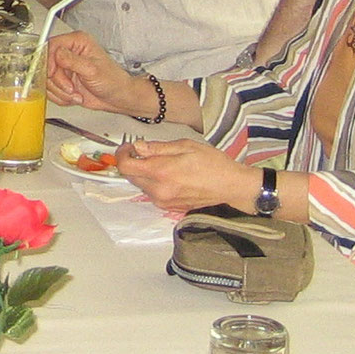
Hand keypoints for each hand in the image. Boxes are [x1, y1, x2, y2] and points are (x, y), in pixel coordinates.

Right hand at [45, 30, 156, 114]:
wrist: (117, 97)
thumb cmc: (113, 81)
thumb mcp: (92, 70)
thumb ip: (72, 61)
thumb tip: (57, 54)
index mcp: (77, 42)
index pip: (52, 45)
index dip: (48, 61)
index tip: (52, 73)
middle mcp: (70, 53)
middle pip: (47, 65)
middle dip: (58, 81)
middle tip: (70, 88)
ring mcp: (65, 67)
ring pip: (47, 79)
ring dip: (60, 91)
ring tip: (76, 93)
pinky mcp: (63, 80)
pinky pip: (51, 89)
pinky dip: (61, 97)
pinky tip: (74, 96)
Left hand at [114, 137, 258, 213]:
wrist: (231, 186)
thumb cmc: (213, 164)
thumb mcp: (185, 146)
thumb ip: (157, 147)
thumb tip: (138, 147)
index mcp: (161, 172)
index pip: (125, 166)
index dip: (123, 154)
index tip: (129, 147)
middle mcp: (159, 190)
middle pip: (130, 176)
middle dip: (133, 162)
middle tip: (144, 152)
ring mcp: (163, 201)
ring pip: (140, 185)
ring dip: (143, 173)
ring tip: (161, 163)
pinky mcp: (169, 207)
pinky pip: (151, 193)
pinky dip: (153, 183)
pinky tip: (168, 175)